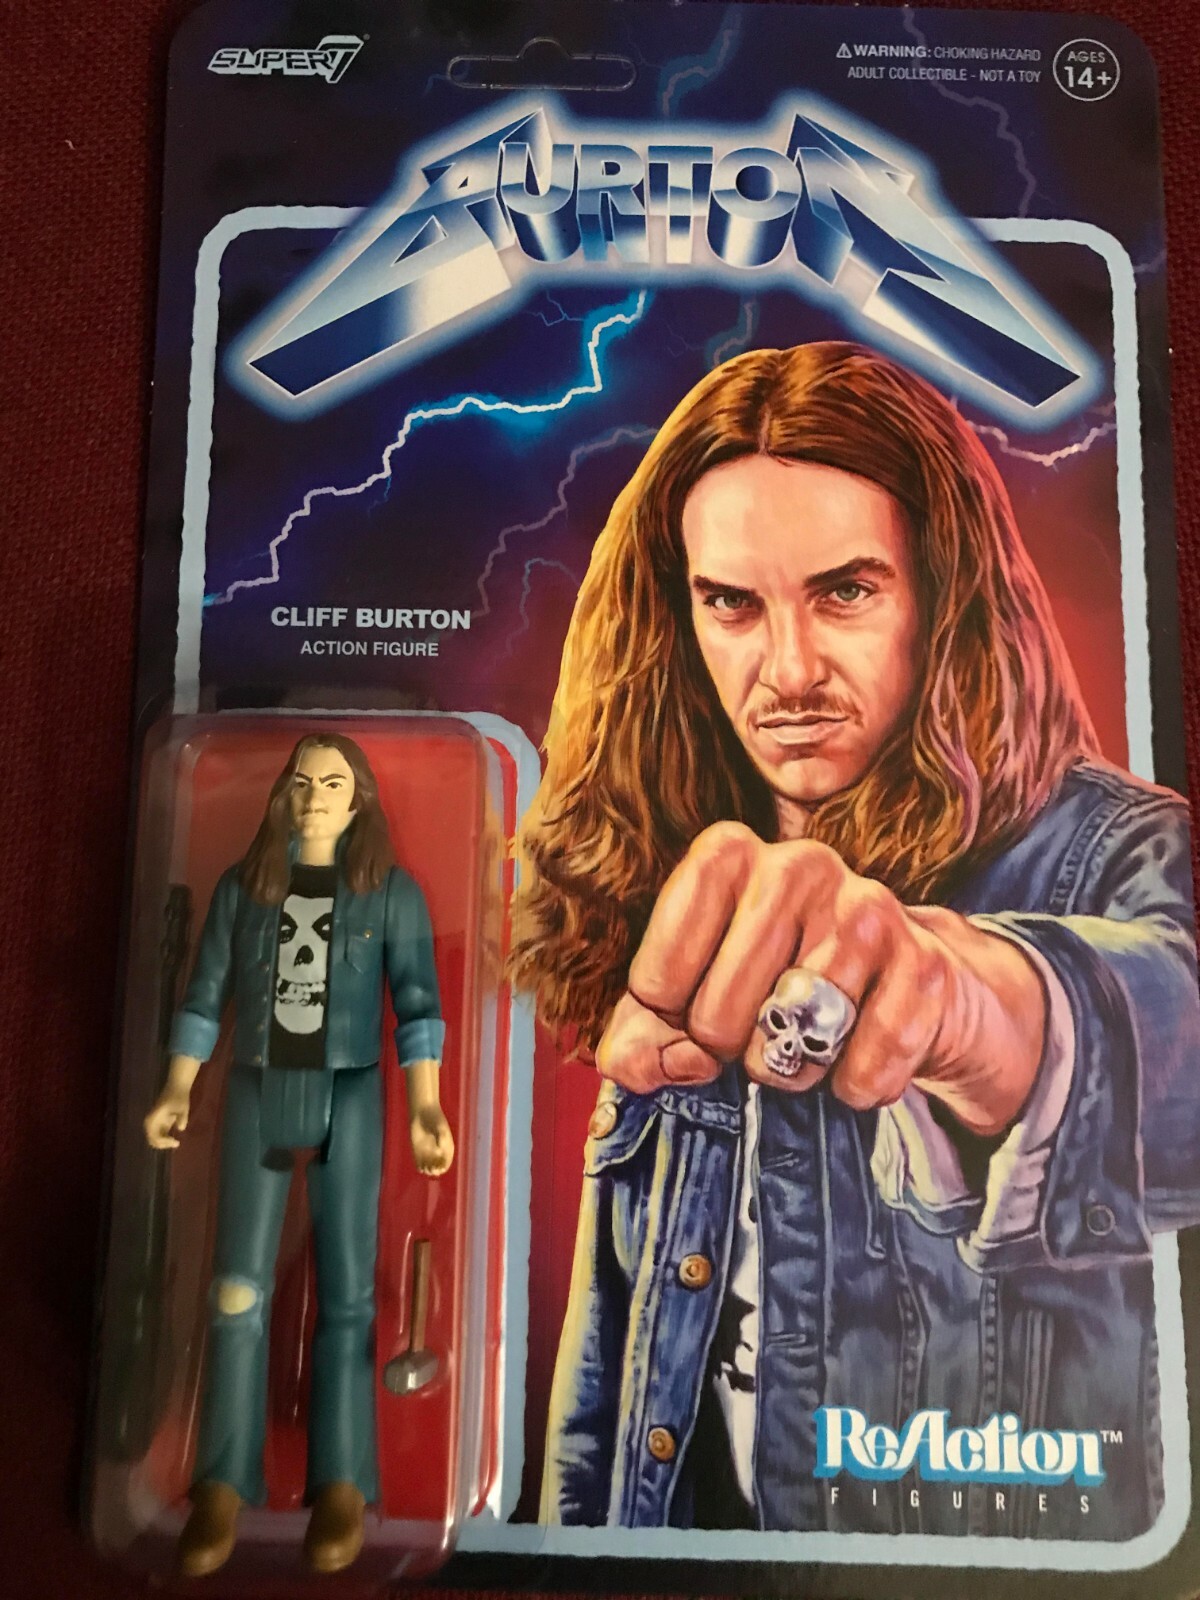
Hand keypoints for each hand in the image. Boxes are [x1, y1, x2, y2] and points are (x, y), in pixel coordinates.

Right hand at [144, 1090, 190, 1149]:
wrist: (177, 1087)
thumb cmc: (179, 1097)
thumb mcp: (182, 1108)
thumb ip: (181, 1118)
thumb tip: (181, 1128)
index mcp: (153, 1118)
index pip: (153, 1135)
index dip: (163, 1142)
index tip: (175, 1141)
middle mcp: (151, 1121)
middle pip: (151, 1139)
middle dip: (162, 1144)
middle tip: (175, 1144)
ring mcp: (154, 1121)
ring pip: (153, 1137)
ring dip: (162, 1142)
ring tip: (174, 1143)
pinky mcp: (158, 1121)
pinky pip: (157, 1134)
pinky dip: (163, 1138)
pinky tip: (173, 1139)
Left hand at [410, 1105, 454, 1175]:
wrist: (423, 1112)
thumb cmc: (434, 1118)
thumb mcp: (440, 1127)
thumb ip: (441, 1138)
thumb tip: (440, 1150)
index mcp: (446, 1147)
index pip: (446, 1163)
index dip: (444, 1167)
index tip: (440, 1167)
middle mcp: (437, 1151)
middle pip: (438, 1168)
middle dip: (435, 1171)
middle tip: (432, 1168)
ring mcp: (427, 1152)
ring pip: (428, 1168)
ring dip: (427, 1171)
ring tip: (425, 1168)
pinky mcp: (417, 1151)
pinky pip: (419, 1163)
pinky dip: (420, 1167)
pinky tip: (420, 1167)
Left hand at [598, 823, 1046, 1136]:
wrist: (903, 985)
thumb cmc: (777, 985)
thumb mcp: (696, 996)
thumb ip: (642, 1033)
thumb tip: (638, 1068)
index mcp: (732, 856)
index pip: (662, 958)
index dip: (663, 1013)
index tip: (678, 1020)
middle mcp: (801, 865)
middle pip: (720, 1009)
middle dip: (726, 1050)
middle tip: (751, 1037)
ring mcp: (868, 909)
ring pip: (792, 1037)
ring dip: (790, 1071)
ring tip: (801, 1047)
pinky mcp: (924, 965)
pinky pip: (864, 1065)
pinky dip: (852, 1086)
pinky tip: (856, 1061)